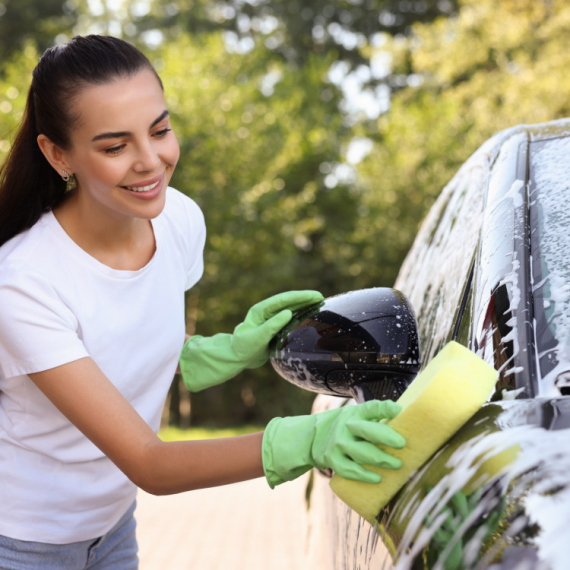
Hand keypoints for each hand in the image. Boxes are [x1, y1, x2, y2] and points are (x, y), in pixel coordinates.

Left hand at [179, 290, 323, 391]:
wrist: (237, 358)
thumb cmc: (244, 348)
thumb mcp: (257, 338)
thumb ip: (272, 326)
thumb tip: (289, 312)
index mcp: (260, 310)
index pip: (282, 300)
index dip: (299, 297)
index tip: (313, 295)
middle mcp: (266, 311)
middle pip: (288, 301)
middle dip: (304, 298)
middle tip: (321, 297)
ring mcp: (271, 317)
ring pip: (290, 307)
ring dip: (304, 304)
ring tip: (319, 302)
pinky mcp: (275, 325)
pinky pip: (290, 317)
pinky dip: (300, 314)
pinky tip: (310, 313)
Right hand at [262, 400, 405, 488]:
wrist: (313, 436)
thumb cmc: (346, 426)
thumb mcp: (357, 415)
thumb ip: (378, 417)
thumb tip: (406, 419)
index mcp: (356, 413)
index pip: (371, 408)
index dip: (385, 409)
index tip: (398, 411)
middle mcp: (346, 426)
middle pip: (367, 430)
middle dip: (386, 437)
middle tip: (402, 444)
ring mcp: (338, 444)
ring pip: (361, 452)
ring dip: (380, 459)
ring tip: (397, 464)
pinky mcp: (332, 459)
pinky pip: (349, 470)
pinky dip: (364, 475)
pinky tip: (377, 478)